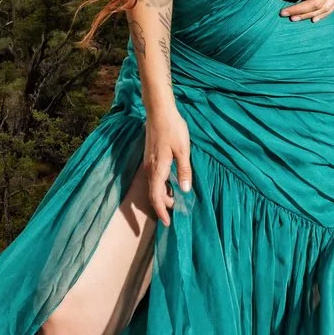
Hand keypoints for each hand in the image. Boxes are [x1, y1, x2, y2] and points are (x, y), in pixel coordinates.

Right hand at [139, 104, 192, 224]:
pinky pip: (154, 178)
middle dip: (163, 205)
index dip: (161, 211)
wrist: (159, 111)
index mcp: (158, 169)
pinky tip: (170, 184)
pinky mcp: (150, 157)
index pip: (156, 196)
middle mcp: (150, 168)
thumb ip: (184, 171)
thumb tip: (185, 191)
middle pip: (154, 193)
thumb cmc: (173, 129)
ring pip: (153, 186)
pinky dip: (161, 186)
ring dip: (162, 195)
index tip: (167, 223)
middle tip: (177, 212)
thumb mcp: (183, 150)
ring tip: (175, 200)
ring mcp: (148, 163)